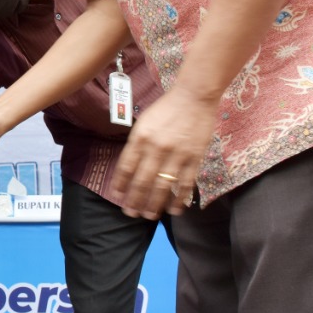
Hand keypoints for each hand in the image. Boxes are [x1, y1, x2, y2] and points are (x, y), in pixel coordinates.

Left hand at [110, 86, 219, 219]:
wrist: (194, 96)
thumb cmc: (166, 108)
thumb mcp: (144, 122)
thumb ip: (137, 144)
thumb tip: (130, 167)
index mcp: (140, 138)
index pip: (126, 166)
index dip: (121, 184)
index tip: (118, 196)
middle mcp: (156, 148)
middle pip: (142, 181)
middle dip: (135, 200)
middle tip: (130, 214)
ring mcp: (176, 154)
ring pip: (163, 186)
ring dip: (154, 204)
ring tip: (148, 216)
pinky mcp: (194, 158)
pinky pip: (185, 184)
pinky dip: (179, 199)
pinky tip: (173, 210)